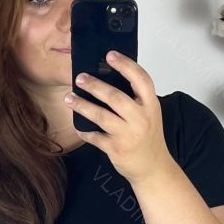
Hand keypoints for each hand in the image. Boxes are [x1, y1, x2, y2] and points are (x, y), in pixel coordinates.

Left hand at [64, 52, 173, 184]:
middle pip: (115, 97)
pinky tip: (79, 126)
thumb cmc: (148, 137)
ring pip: (101, 116)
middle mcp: (141, 119)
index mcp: (150, 106)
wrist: (153, 168)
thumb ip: (135, 98)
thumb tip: (108, 76)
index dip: (125, 65)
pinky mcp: (116, 149)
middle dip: (95, 86)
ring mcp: (128, 135)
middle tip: (80, 78)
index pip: (141, 79)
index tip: (110, 55)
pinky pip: (95, 137)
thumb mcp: (149, 113)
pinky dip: (85, 131)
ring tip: (69, 98)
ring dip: (82, 105)